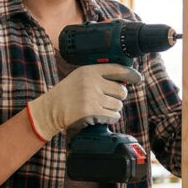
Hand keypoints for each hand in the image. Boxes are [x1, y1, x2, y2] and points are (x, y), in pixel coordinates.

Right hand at [26, 63, 141, 140]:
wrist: (50, 109)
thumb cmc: (66, 94)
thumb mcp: (80, 77)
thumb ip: (98, 76)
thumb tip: (123, 81)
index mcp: (89, 70)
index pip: (117, 69)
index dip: (131, 75)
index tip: (137, 79)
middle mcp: (92, 82)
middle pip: (121, 90)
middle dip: (119, 97)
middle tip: (110, 100)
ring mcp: (92, 97)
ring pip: (118, 104)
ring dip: (114, 109)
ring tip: (102, 108)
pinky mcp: (92, 112)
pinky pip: (113, 115)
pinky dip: (111, 118)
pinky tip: (103, 116)